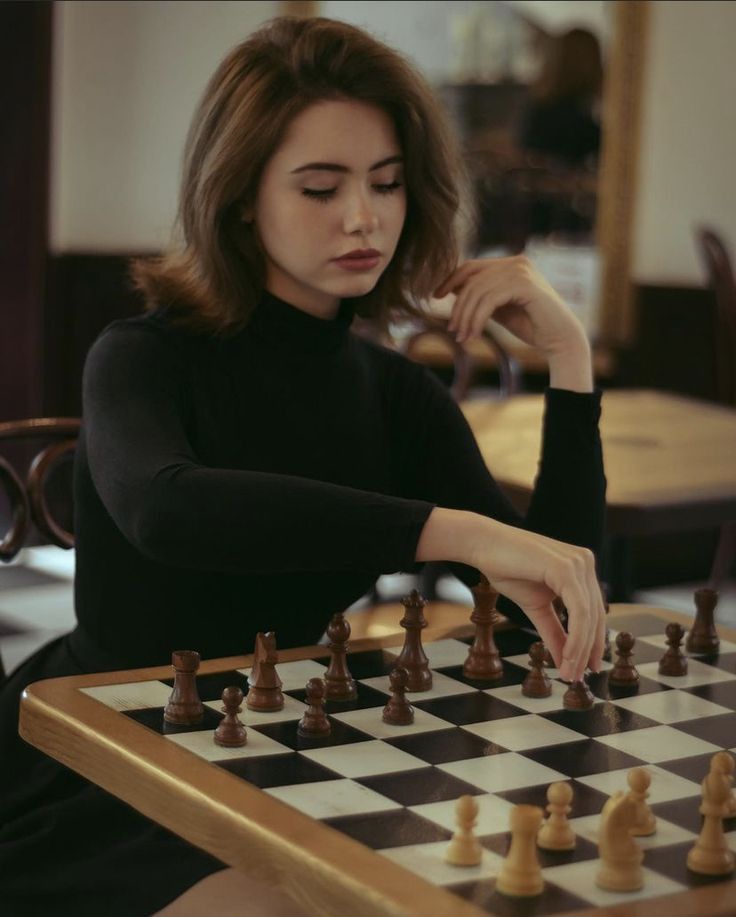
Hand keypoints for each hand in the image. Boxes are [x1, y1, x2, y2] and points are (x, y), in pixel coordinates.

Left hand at [434, 255, 587, 359]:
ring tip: (463, 337)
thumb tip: (452, 288)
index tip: (435, 296)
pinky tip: (475, 335)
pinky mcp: (525, 285)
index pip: (471, 266)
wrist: (559, 340)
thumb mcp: (498, 308)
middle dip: (458, 306)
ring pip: (478, 291)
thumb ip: (480, 296)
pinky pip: (489, 300)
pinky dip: (477, 319)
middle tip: (453, 330)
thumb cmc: (531, 325)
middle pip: (472, 279)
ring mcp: (522, 271)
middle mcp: (516, 262)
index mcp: (510, 263)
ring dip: (466, 317)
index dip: (450, 279)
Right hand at [469, 524, 604, 681]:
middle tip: (576, 677)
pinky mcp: (567, 568)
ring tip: (569, 673)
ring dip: (581, 650)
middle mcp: (585, 562)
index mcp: (580, 568)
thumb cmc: (505, 569)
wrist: (482, 545)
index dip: (592, 642)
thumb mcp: (535, 606)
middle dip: (588, 650)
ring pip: (589, 617)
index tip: (585, 668)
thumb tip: (566, 661)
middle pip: (596, 616)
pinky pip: (579, 612)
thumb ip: (554, 630)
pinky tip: (568, 657)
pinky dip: (576, 639)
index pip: (594, 611)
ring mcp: (578, 563)